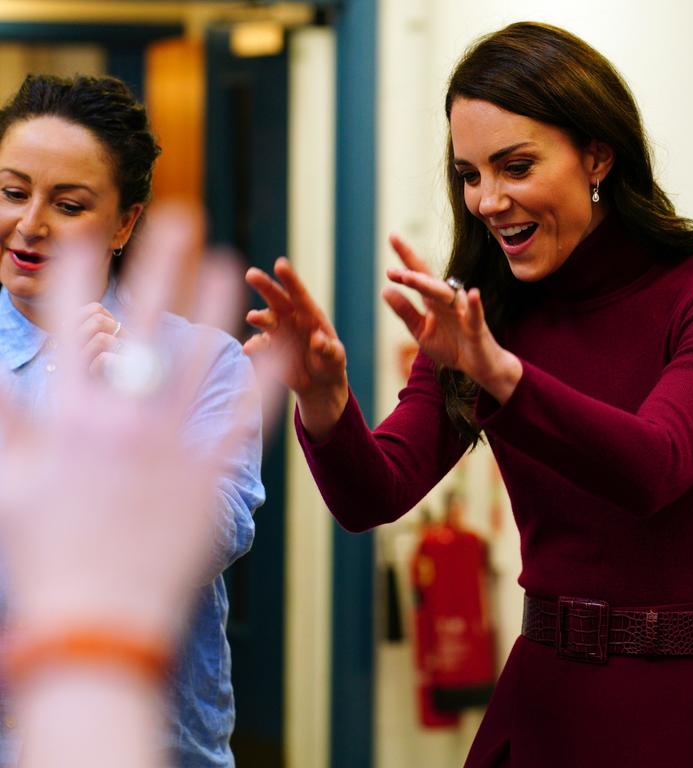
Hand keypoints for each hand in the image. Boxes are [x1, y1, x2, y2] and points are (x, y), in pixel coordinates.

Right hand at [0, 202, 270, 642]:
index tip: (90, 238)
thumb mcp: (10, 486)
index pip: (69, 329)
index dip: (80, 278)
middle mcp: (120, 421)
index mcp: (67, 419)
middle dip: (161, 264)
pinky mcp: (209, 476)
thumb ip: (7, 424)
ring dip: (219, 307)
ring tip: (237, 264)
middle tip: (180, 217)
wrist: (97, 627)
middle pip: (143, 325)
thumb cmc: (45, 559)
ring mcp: (169, 446)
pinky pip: (244, 416)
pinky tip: (286, 346)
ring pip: (199, 358)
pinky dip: (266, 379)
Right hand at [244, 257, 347, 438]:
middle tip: (251, 274)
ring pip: (265, 320)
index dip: (290, 279)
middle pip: (277, 299)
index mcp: (310, 315)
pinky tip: (250, 349)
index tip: (280, 264)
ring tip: (253, 317)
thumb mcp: (335, 357)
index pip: (299, 294)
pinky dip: (254, 346)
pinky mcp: (269, 349)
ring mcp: (278, 333)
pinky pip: (259, 345)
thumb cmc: (330, 363)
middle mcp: (291, 319)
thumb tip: (318, 341)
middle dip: (265, 286)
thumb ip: (328, 349)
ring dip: (259, 317)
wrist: (319, 383)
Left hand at [383, 234, 521, 402]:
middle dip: (413, 273)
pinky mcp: (477, 328)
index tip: (392, 237)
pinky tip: (474, 294)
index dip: (406, 257)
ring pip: (447, 295)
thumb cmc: (452, 345)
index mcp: (433, 300)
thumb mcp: (421, 331)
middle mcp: (448, 301)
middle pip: (430, 282)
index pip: (418, 275)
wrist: (478, 366)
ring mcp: (464, 312)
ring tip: (410, 278)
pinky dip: (475, 305)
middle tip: (395, 271)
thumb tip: (385, 289)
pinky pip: (476, 315)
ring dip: (429, 286)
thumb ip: (405, 312)